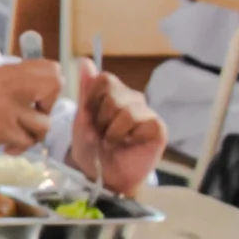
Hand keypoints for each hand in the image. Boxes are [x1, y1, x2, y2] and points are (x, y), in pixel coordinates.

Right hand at [0, 58, 61, 155]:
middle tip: (33, 115)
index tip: (36, 99)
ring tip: (17, 136)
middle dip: (50, 106)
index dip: (51, 86)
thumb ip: (17, 84)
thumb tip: (47, 94)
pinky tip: (6, 146)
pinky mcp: (3, 128)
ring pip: (44, 122)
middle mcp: (11, 83)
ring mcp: (8, 106)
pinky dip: (19, 148)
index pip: (51, 68)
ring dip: (33, 134)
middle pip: (56, 85)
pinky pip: (28, 141)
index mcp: (9, 71)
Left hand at [71, 69, 166, 194]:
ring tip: (112, 141)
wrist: (103, 177)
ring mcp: (146, 112)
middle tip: (102, 134)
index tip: (89, 119)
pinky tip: (128, 143)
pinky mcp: (157, 127)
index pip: (103, 79)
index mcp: (113, 94)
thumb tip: (84, 61)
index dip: (91, 101)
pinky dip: (126, 135)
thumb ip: (85, 91)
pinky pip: (140, 120)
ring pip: (125, 108)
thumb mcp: (82, 119)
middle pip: (113, 92)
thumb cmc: (92, 150)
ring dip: (111, 130)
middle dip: (99, 119)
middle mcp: (132, 98)